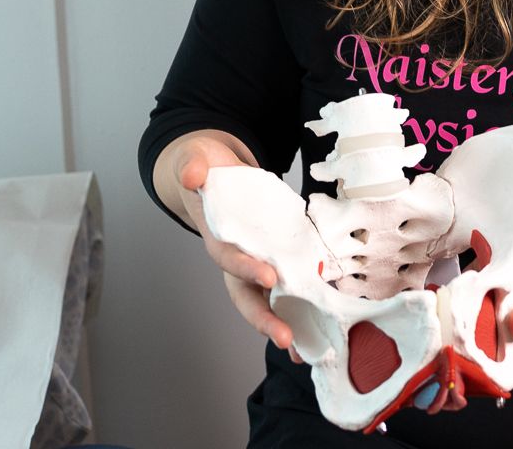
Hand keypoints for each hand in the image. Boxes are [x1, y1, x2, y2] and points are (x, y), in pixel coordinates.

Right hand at [167, 132, 304, 362]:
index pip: (230, 258)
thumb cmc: (205, 170)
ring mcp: (258, 261)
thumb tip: (193, 174)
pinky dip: (303, 310)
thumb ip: (192, 167)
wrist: (216, 170)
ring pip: (269, 302)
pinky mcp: (279, 257)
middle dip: (265, 318)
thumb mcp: (195, 161)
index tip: (268, 277)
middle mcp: (238, 258)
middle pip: (247, 296)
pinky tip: (320, 330)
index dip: (246, 269)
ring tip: (303, 352)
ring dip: (285, 325)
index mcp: (218, 238)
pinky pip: (291, 287)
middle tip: (284, 337)